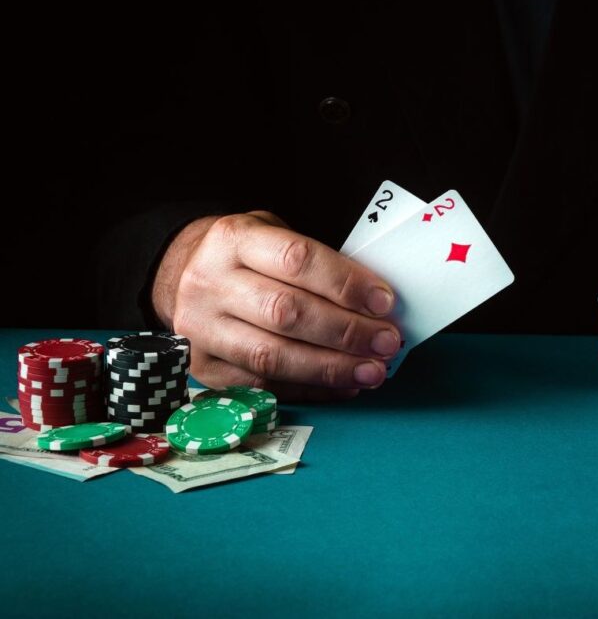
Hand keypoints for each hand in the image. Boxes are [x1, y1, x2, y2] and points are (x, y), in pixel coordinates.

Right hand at [152, 211, 400, 400]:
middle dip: (346, 331)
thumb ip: (319, 263)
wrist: (183, 274)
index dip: (345, 284)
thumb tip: (376, 303)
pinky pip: (263, 386)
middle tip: (386, 342)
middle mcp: (209, 282)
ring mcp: (200, 328)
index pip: (297, 260)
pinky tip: (344, 385)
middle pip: (286, 313)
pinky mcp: (203, 367)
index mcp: (233, 239)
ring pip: (273, 356)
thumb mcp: (274, 235)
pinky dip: (310, 389)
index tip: (384, 302)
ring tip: (372, 371)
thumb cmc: (248, 257)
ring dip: (331, 367)